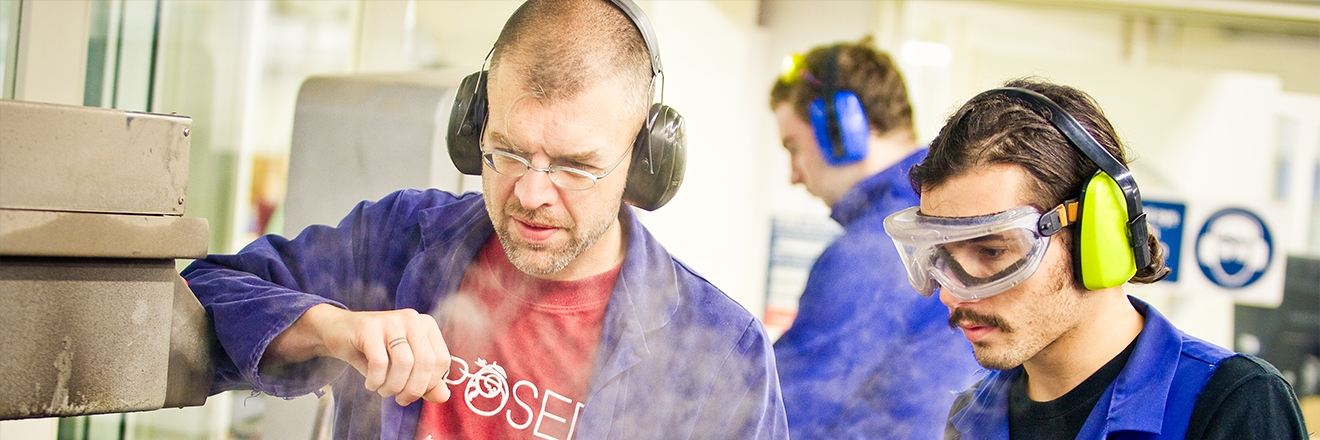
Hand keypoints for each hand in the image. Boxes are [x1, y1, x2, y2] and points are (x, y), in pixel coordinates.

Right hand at [266, 304, 451, 405]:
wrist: (338, 332)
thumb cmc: (374, 350)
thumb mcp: (403, 366)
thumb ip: (426, 381)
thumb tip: (443, 396)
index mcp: (426, 325)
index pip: (442, 360)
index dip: (430, 384)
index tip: (413, 394)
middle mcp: (412, 319)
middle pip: (426, 362)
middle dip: (413, 389)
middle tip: (400, 398)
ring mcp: (391, 320)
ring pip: (404, 363)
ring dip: (393, 386)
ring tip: (383, 390)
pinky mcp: (369, 327)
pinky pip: (380, 362)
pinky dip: (376, 381)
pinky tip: (370, 383)